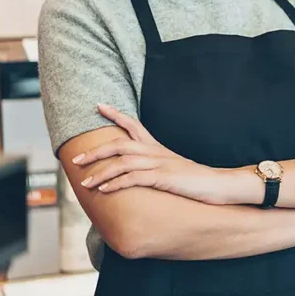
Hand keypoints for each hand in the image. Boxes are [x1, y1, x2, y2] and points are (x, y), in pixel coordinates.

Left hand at [73, 104, 225, 204]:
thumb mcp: (173, 168)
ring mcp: (160, 163)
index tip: (98, 105)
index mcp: (157, 147)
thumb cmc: (196, 179)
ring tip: (85, 183)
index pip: (133, 124)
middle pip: (119, 143)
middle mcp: (155, 152)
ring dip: (100, 172)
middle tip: (76, 159)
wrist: (218, 184)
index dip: (115, 114)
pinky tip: (105, 190)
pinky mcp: (164, 177)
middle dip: (96, 151)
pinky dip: (117, 183)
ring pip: (122, 161)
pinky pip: (135, 178)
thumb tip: (139, 173)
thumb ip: (155, 166)